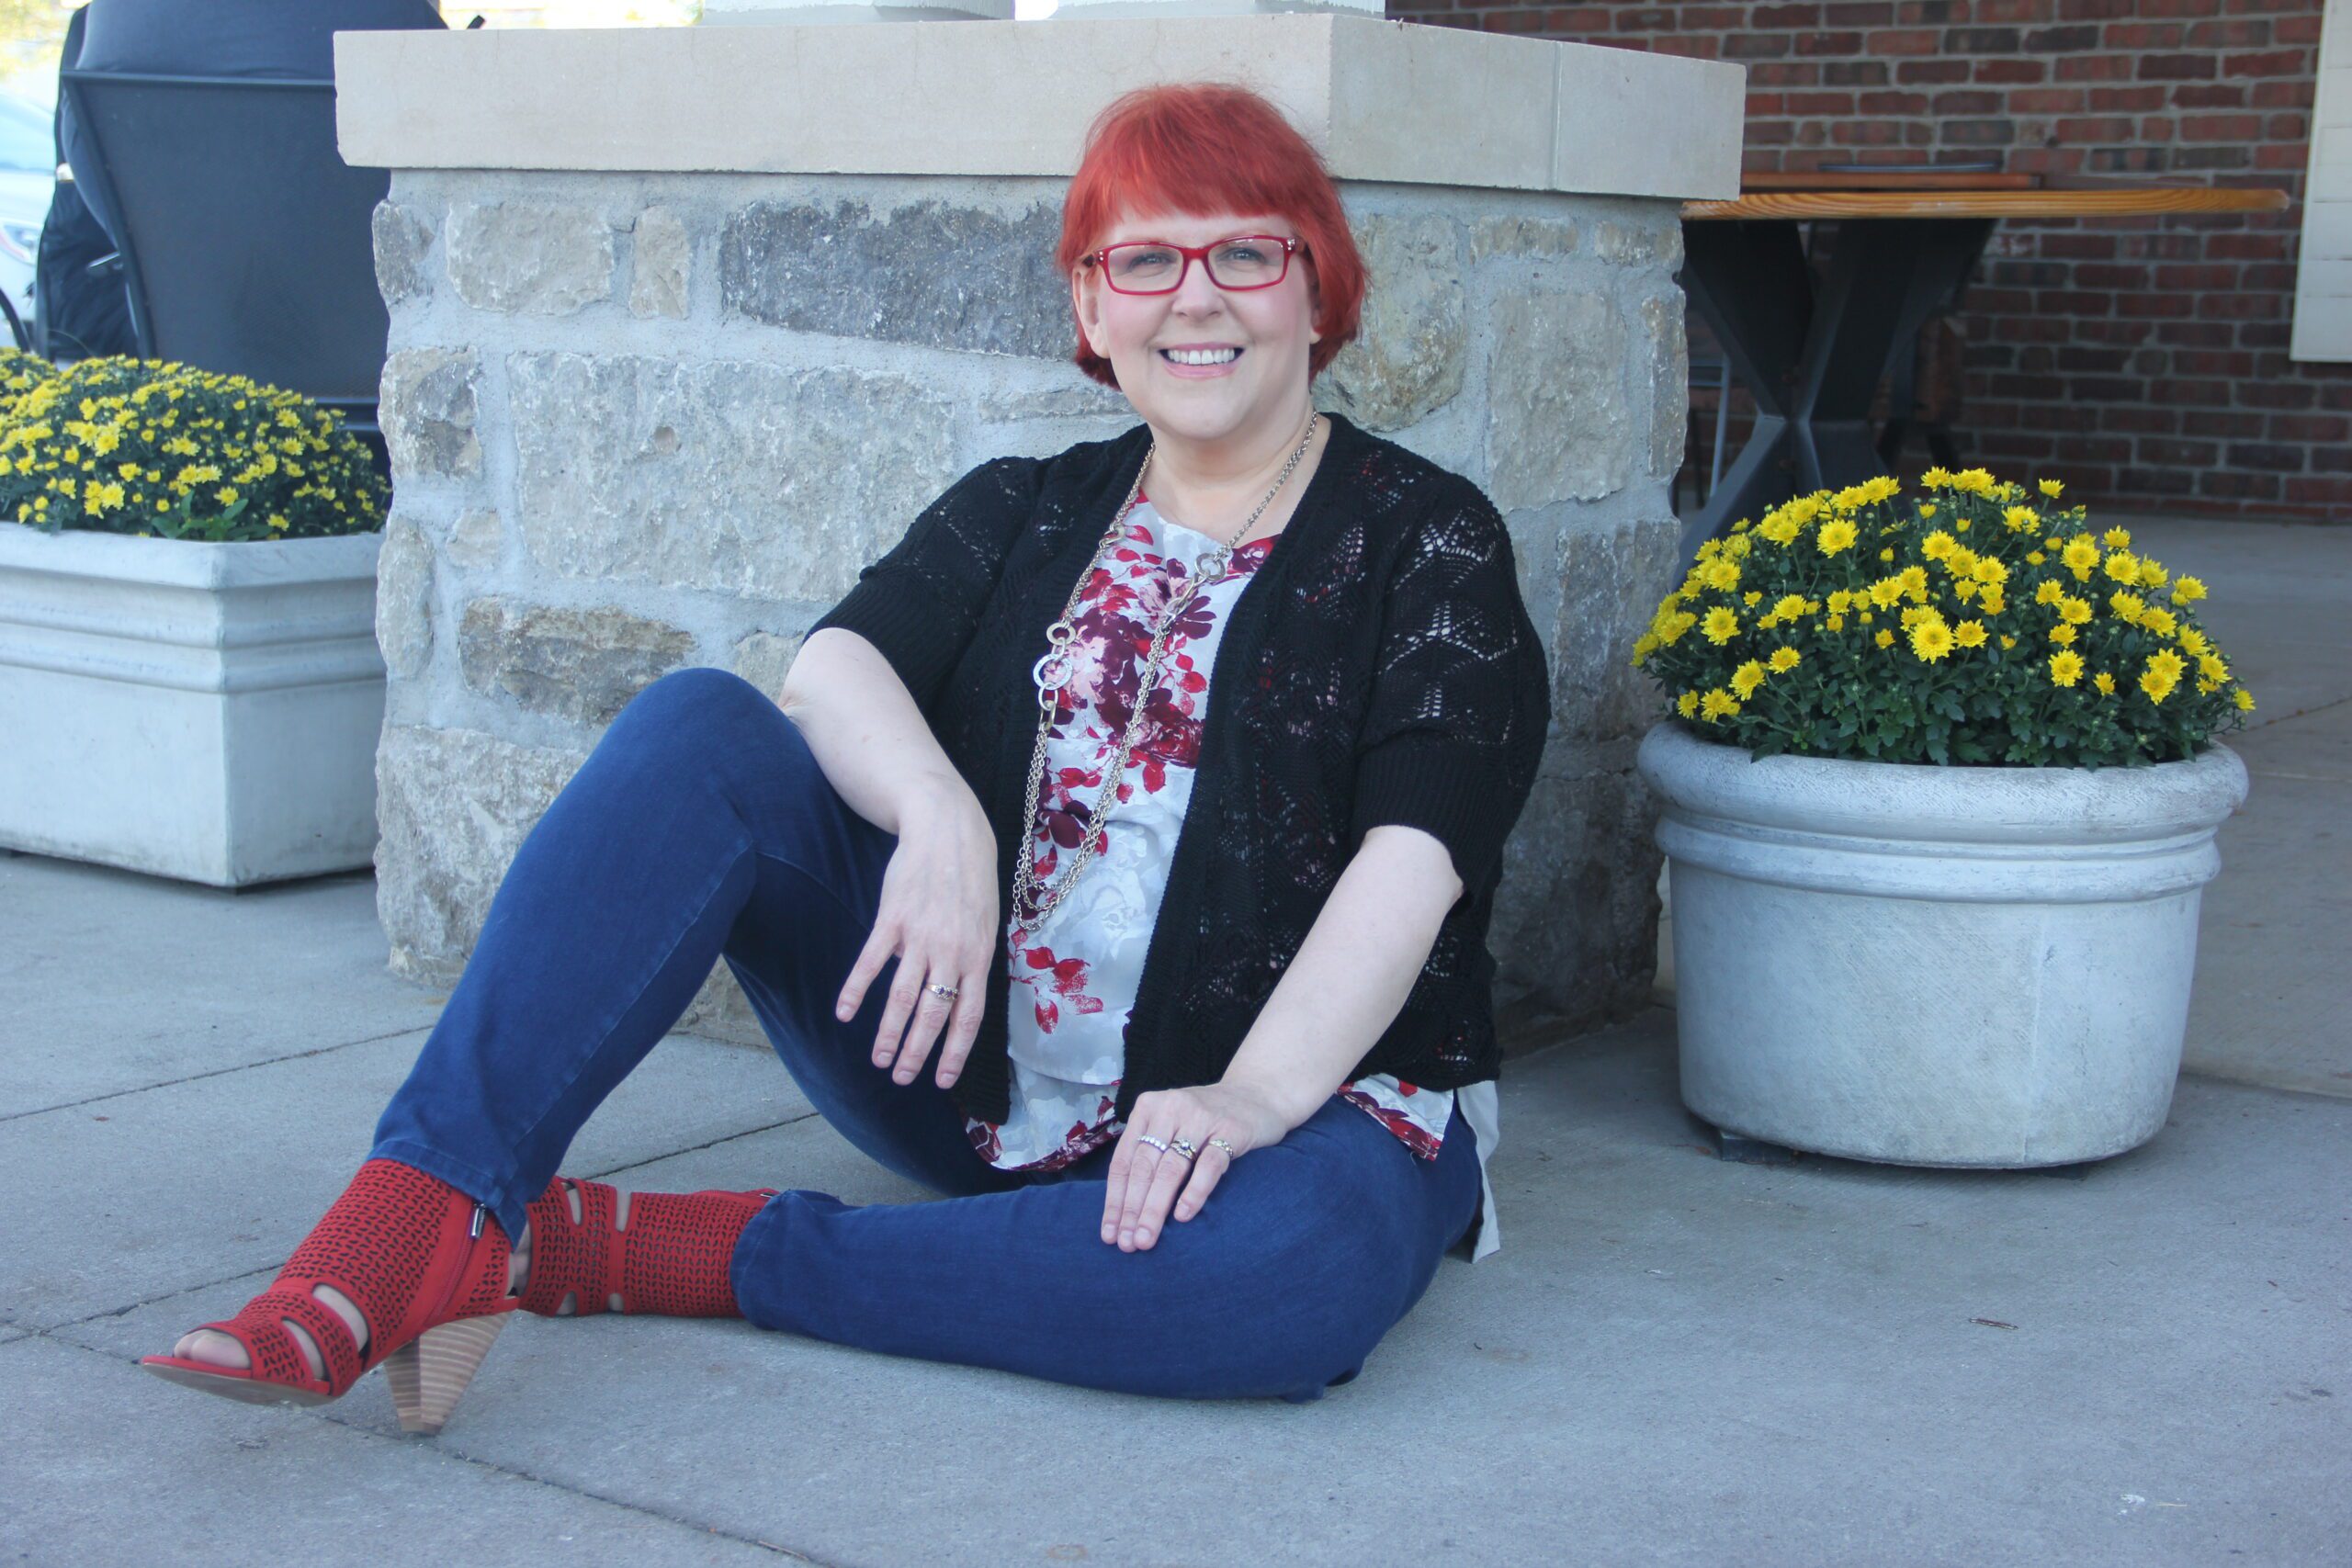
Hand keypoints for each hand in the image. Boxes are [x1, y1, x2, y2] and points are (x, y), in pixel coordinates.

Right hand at [834, 776, 997, 1091]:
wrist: (947, 830)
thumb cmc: (970, 878)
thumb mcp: (985, 921)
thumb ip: (971, 960)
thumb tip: (956, 996)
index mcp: (978, 955)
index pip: (968, 1016)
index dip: (954, 1051)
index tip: (942, 1080)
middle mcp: (950, 952)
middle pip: (933, 1014)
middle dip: (917, 1053)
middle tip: (902, 1078)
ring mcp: (919, 937)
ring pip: (902, 997)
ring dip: (888, 1033)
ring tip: (878, 1059)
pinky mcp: (891, 920)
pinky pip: (871, 963)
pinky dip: (856, 991)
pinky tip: (845, 1014)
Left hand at [1102, 1081, 1292, 1251]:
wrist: (1258, 1094)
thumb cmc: (1206, 1119)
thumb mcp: (1171, 1125)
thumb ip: (1149, 1153)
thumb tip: (1124, 1211)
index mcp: (1148, 1108)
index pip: (1123, 1161)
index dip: (1114, 1200)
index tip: (1108, 1233)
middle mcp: (1170, 1109)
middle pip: (1144, 1167)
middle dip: (1132, 1210)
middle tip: (1127, 1243)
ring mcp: (1201, 1118)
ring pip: (1171, 1169)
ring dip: (1155, 1208)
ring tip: (1147, 1238)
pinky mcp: (1231, 1130)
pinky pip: (1209, 1166)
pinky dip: (1194, 1192)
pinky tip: (1183, 1216)